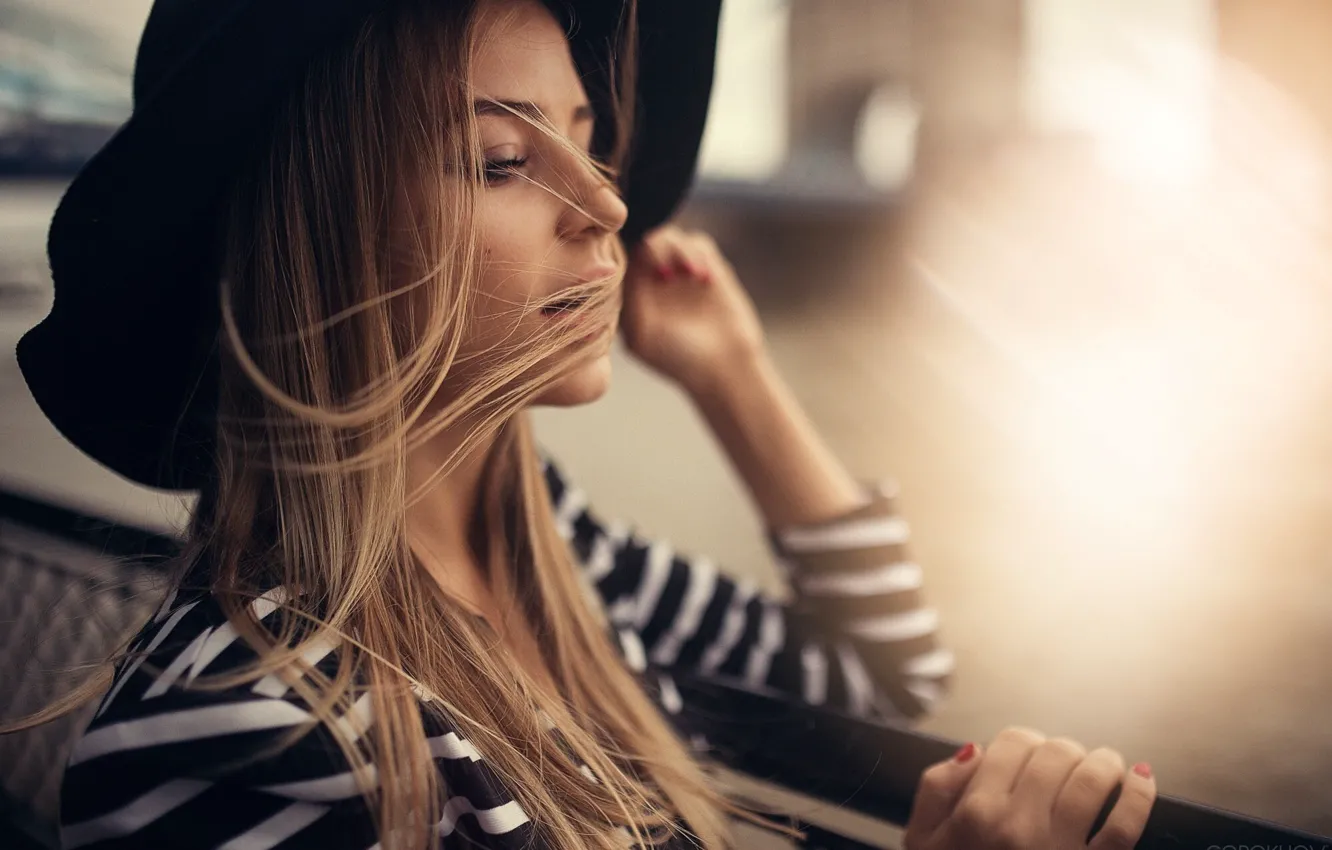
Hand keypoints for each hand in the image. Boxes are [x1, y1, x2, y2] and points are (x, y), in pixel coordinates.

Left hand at [619, 225, 765, 396]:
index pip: (619, 258)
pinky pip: (697, 242)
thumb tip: (621, 268)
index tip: (648, 278)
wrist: (725, 366)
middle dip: (656, 250)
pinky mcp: (707, 266)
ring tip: (692, 276)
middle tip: (668, 275)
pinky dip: (699, 255)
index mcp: (630, 294)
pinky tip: (705, 280)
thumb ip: (628, 301)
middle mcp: (650, 279)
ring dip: (679, 250)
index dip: (628, 257)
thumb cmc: (678, 358)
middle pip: (642, 240)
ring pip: (669, 235)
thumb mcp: (642, 336)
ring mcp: (678, 270)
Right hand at [904, 728, 1156, 849]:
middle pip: (1055, 754)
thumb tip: (974, 750)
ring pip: (1093, 780)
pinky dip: (1140, 796)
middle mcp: (1016, 826)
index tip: (1032, 755)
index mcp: (975, 813)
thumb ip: (936, 788)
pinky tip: (1142, 779)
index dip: (1025, 742)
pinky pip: (1125, 825)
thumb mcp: (923, 842)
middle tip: (1068, 764)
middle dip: (1065, 751)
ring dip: (1105, 764)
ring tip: (1107, 766)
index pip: (1013, 743)